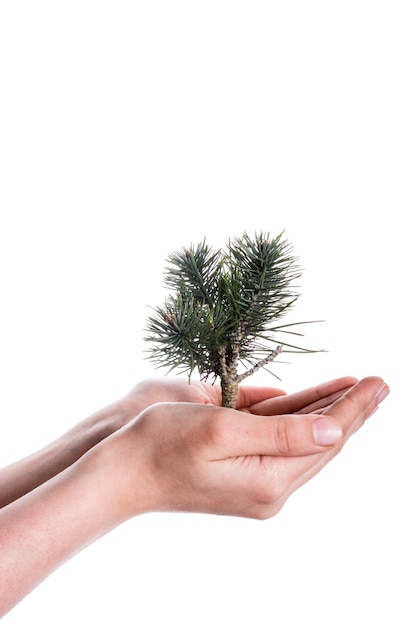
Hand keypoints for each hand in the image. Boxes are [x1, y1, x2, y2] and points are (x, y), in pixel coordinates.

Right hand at [111, 376, 388, 520]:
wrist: (122, 472)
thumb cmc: (162, 444)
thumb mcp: (221, 431)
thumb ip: (282, 433)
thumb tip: (333, 430)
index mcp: (269, 480)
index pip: (325, 437)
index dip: (354, 407)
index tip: (379, 382)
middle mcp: (269, 488)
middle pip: (321, 442)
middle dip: (351, 409)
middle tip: (380, 383)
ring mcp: (256, 483)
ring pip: (304, 441)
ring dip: (329, 412)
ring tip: (356, 389)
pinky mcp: (243, 474)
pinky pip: (282, 442)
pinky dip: (301, 420)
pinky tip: (313, 405)